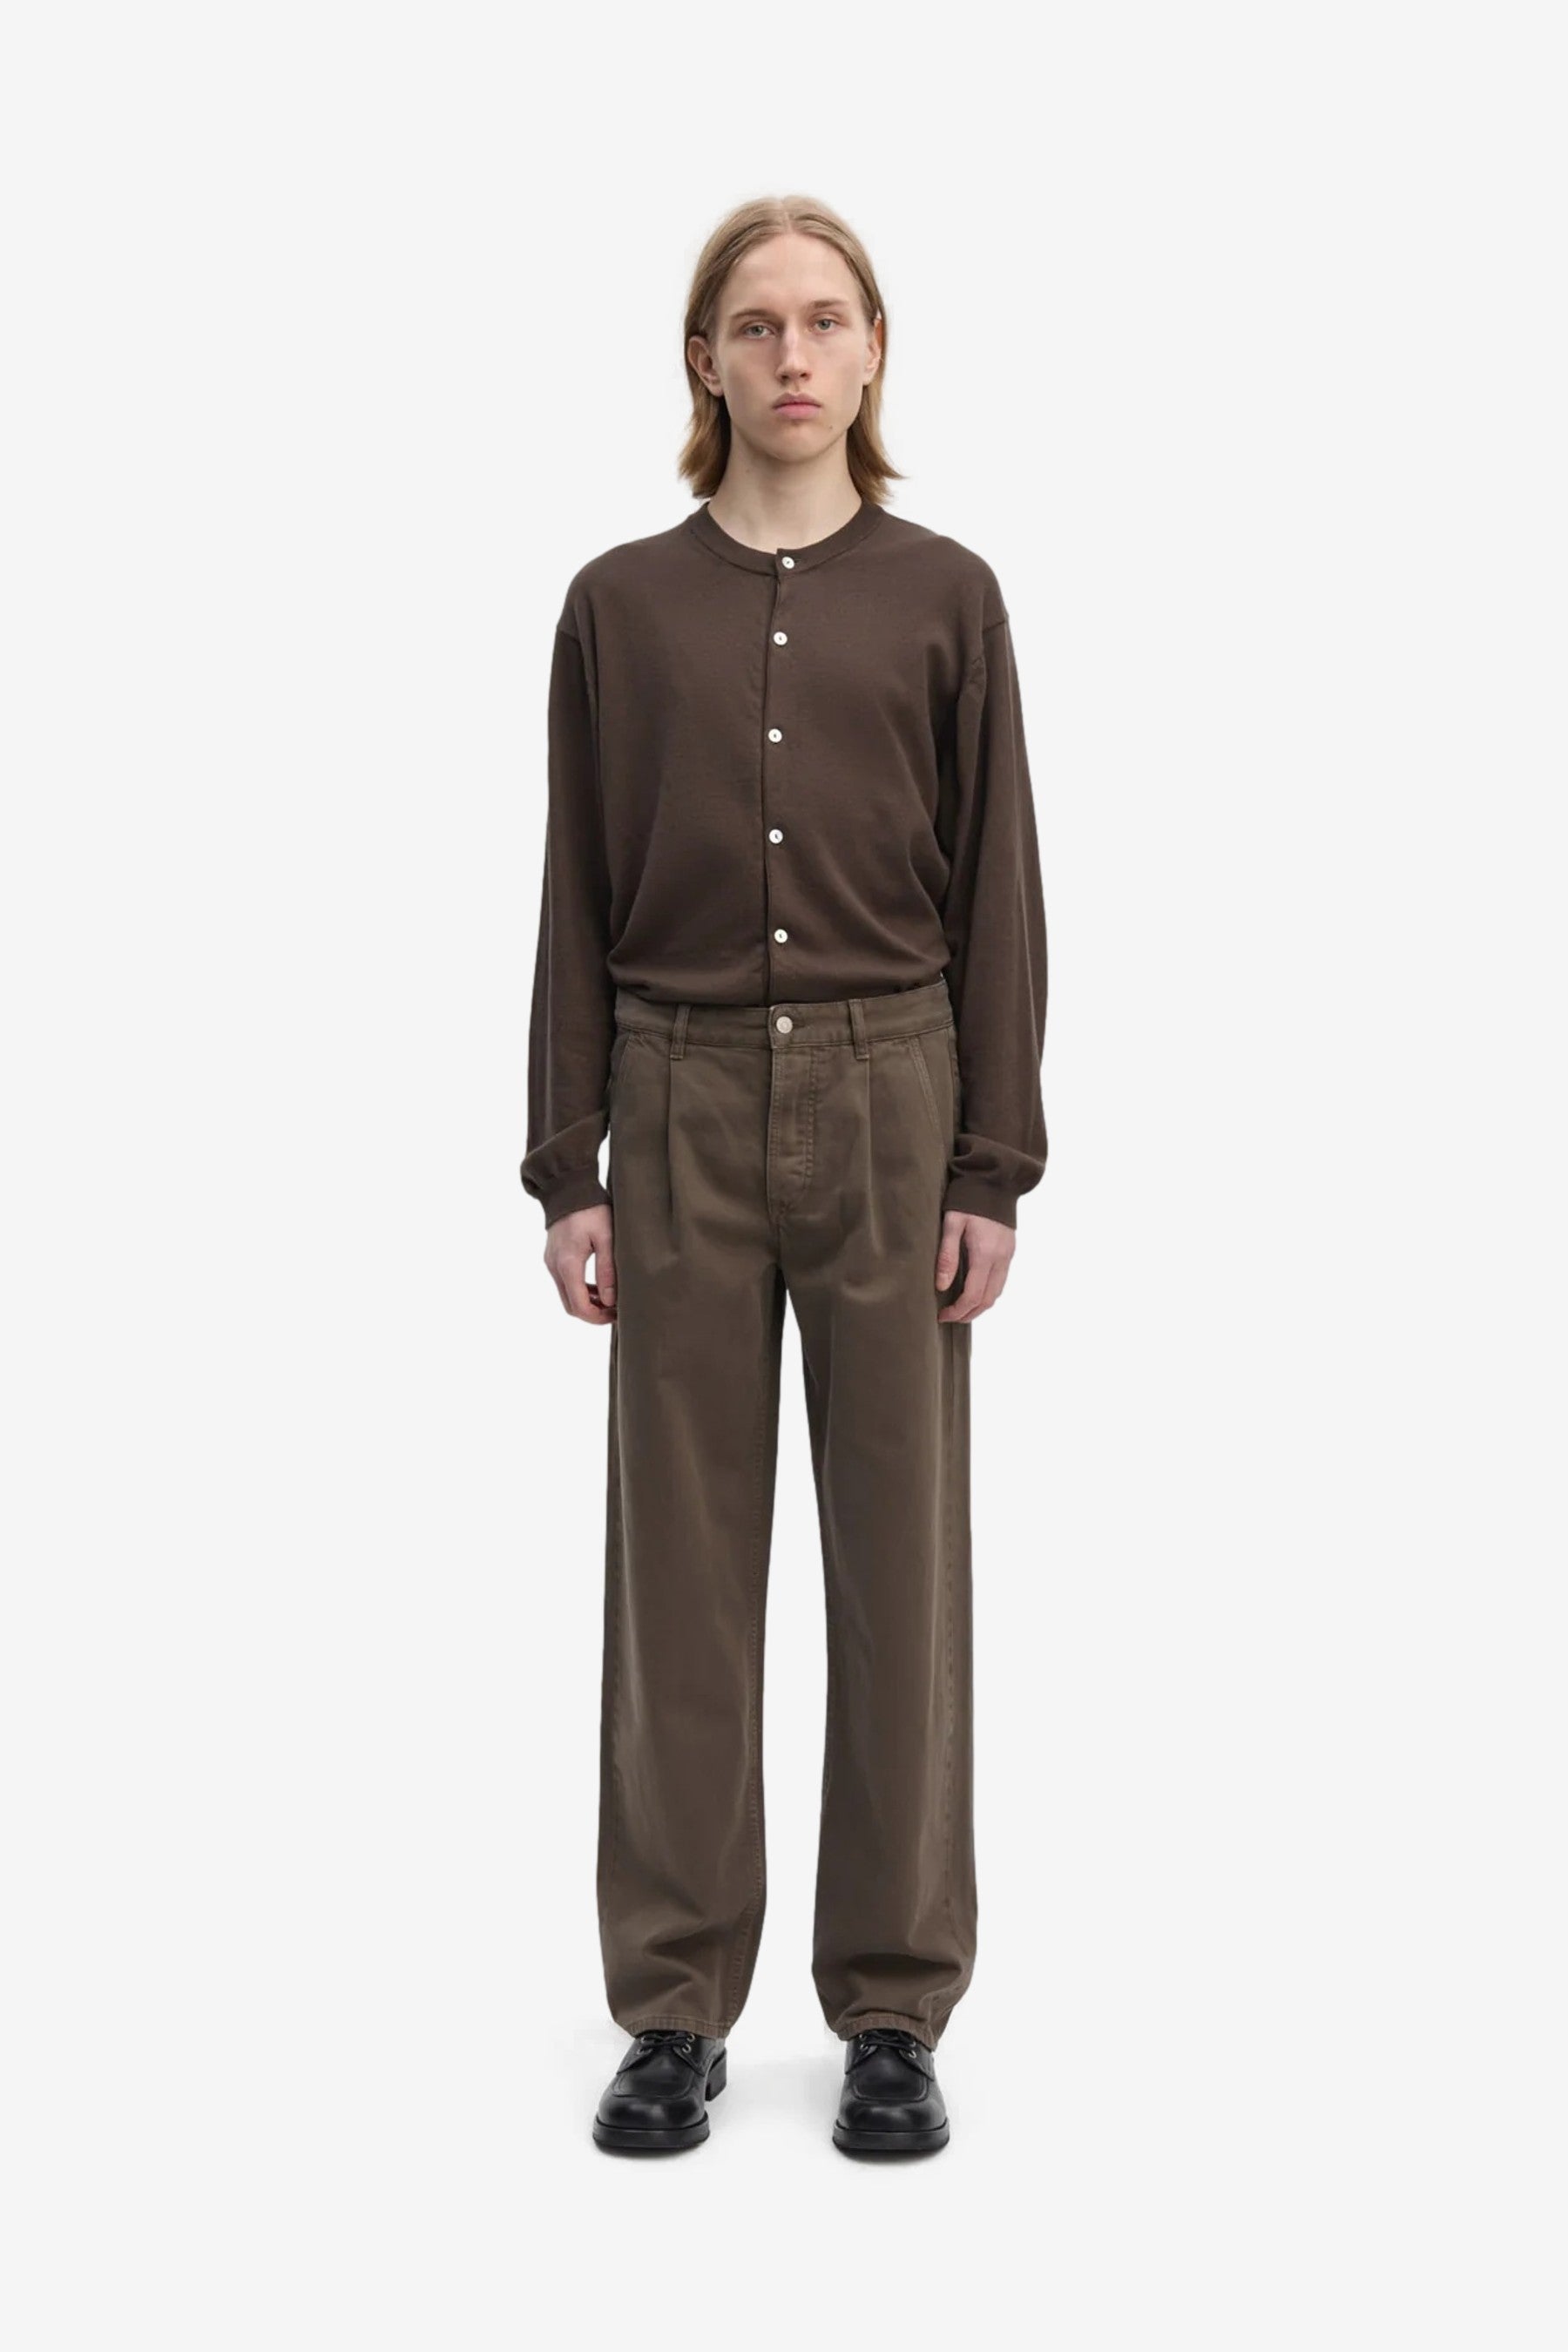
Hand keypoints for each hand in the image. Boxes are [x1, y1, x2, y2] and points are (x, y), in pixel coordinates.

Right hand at [544, 1204, 616, 1323]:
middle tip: (616, 1311)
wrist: (568, 1188)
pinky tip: (599, 1286)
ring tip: (611, 1299)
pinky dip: (581, 1290)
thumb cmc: (591, 1209)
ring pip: (567, 1296)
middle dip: (593, 1314)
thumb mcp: (606, 1237)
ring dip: (587, 1302)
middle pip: (570, 1306)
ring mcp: (551, 1263)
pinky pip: (565, 1283)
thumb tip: (609, 1300)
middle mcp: (555, 1267)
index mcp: (568, 1264)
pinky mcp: (553, 1257)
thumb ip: (607, 1270)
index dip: (598, 1317)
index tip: (617, 1315)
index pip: (579, 1306)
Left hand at [935, 1209, 1014, 1321]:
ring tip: (960, 1308)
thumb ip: (947, 1255)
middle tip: (949, 1317)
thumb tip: (941, 1286)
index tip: (942, 1315)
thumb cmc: (968, 1199)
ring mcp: (1008, 1255)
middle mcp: (1001, 1259)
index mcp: (985, 1254)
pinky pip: (1001, 1281)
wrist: (994, 1179)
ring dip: (980, 1305)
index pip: (973, 1295)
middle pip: (988, 1300)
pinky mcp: (1010, 1251)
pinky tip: (974, 1290)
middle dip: (969, 1314)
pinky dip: (988, 1292)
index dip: (957, 1311)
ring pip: (997, 1293)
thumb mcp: (952, 1223)